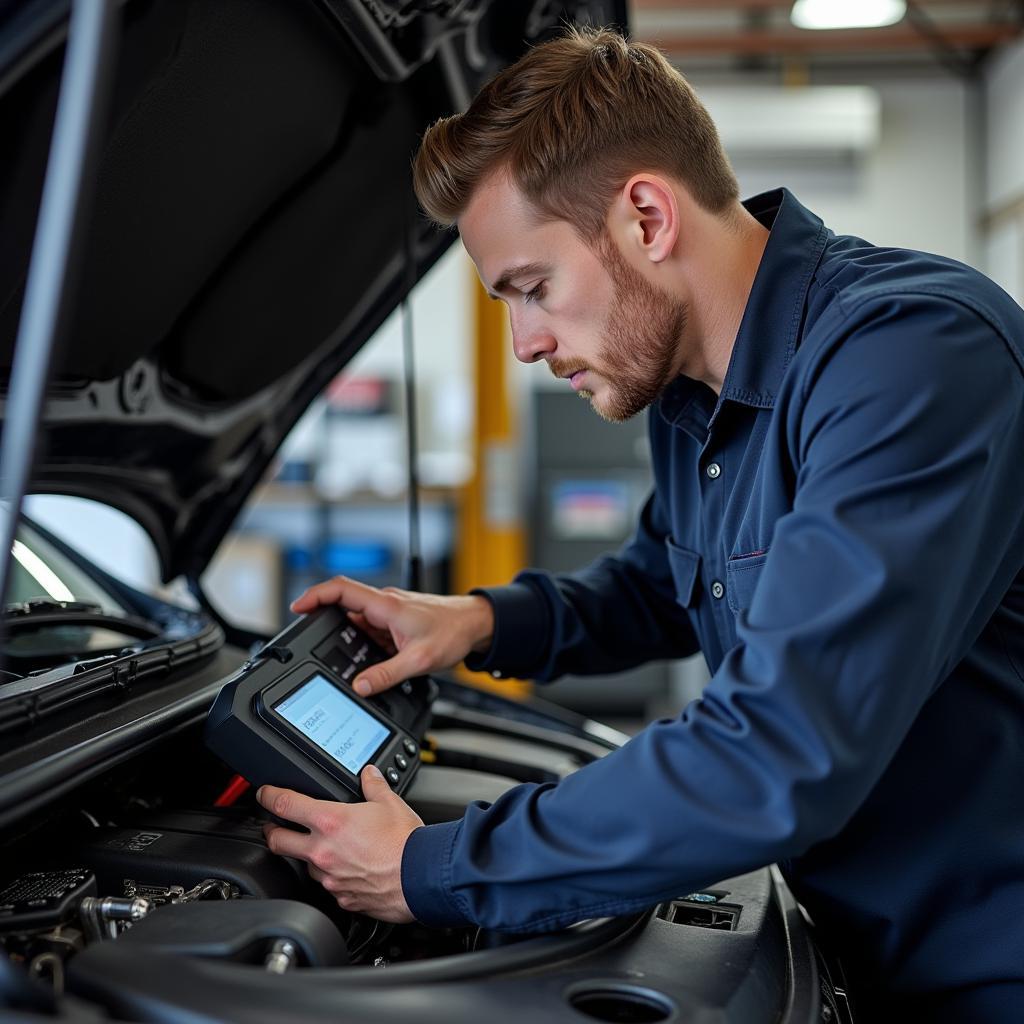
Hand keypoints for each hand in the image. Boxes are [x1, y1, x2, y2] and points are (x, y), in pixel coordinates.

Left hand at [258, 767, 423, 922]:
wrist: (421, 876)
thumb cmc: (406, 842)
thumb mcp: (390, 802)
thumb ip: (374, 786)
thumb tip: (368, 774)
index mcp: (331, 821)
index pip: (285, 805)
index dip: (268, 797)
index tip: (264, 794)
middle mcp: (323, 851)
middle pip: (278, 841)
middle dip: (271, 831)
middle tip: (274, 826)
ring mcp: (330, 877)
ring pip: (304, 865)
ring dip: (308, 855)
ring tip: (322, 848)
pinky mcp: (341, 898)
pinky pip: (328, 886)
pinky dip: (332, 877)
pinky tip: (346, 870)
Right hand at [290, 575, 494, 695]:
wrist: (477, 624)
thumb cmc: (453, 633)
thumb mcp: (419, 661)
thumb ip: (387, 675)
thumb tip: (360, 687)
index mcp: (387, 605)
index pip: (341, 589)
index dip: (315, 596)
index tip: (297, 608)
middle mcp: (386, 603)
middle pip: (344, 605)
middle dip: (328, 624)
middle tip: (319, 645)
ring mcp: (390, 611)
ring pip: (358, 620)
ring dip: (351, 638)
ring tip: (353, 659)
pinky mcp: (396, 620)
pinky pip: (371, 628)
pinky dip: (365, 642)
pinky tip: (371, 658)